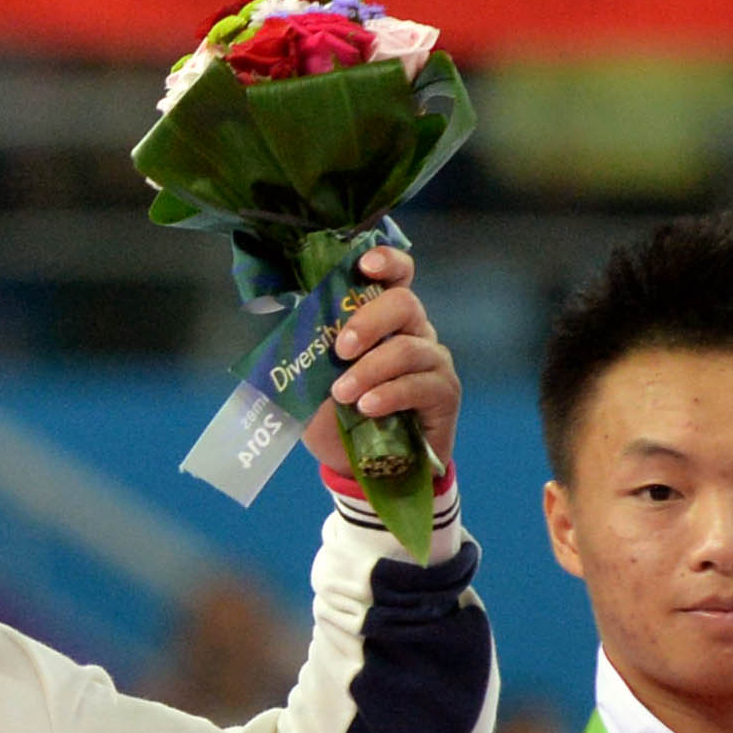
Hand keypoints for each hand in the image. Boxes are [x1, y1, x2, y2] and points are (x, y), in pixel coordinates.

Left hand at [302, 245, 459, 477]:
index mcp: (385, 320)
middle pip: (404, 304)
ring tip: (343, 395)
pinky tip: (368, 408)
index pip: (397, 276)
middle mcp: (415, 332)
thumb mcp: (313, 385)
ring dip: (370, 370)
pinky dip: (390, 394)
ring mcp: (433, 361)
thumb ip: (309, 354)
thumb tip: (287, 324)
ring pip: (408, 348)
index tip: (364, 264)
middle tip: (340, 349)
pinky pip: (420, 385)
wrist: (363, 469)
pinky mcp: (444, 393)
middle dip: (368, 322)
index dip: (387, 262)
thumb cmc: (340, 419)